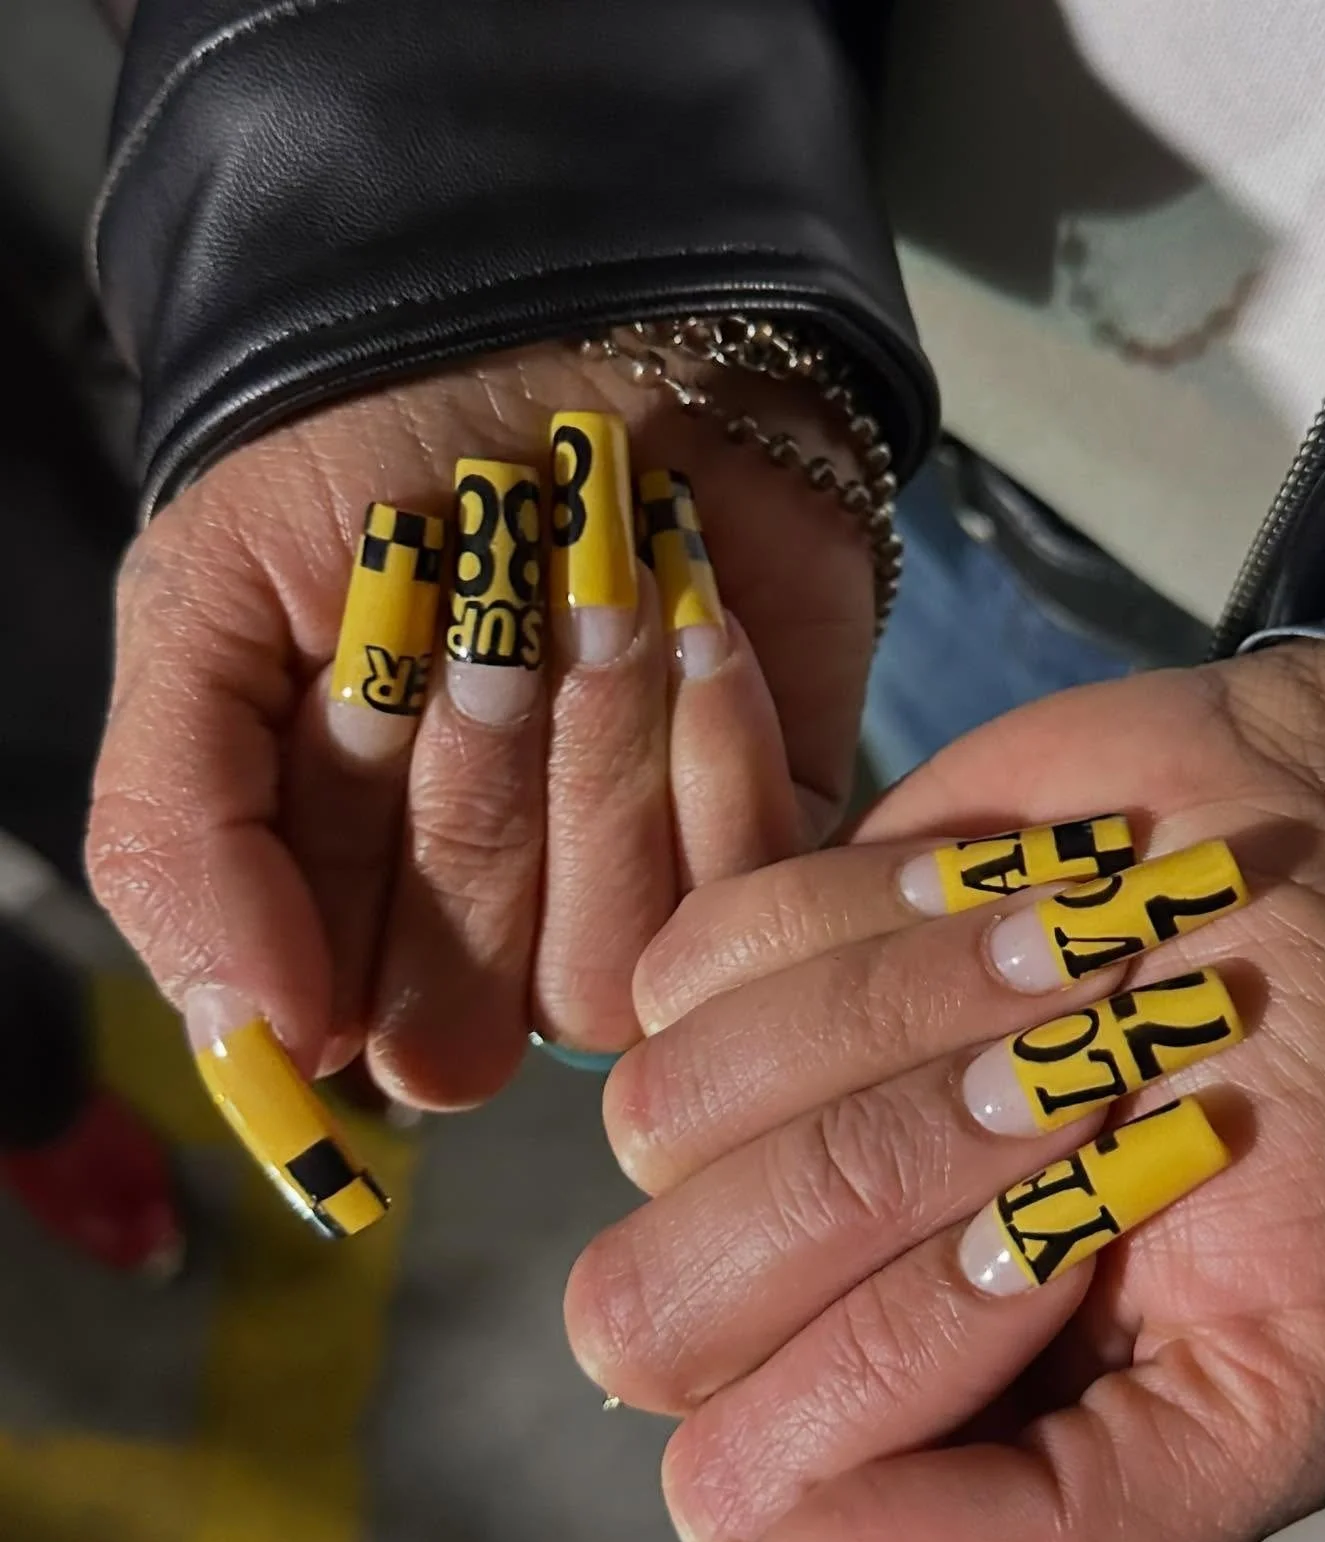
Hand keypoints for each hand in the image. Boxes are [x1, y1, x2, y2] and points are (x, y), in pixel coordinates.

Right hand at [87, 344, 870, 1103]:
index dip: (340, 881)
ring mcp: (625, 909)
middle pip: (466, 1022)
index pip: (333, 1024)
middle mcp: (478, 948)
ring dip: (593, 759)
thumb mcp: (207, 609)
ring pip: (600, 979)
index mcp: (332, 908)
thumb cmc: (371, 470)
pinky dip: (712, 742)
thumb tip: (250, 1030)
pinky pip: (741, 894)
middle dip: (466, 799)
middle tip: (486, 623)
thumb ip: (175, 828)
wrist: (573, 337)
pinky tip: (698, 619)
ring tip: (599, 591)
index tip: (357, 692)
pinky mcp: (758, 847)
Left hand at [565, 642, 1324, 1541]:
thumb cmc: (1308, 1129)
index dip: (901, 1350)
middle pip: (648, 1318)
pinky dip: (855, 912)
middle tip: (1069, 1080)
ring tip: (1059, 971)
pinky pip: (683, 966)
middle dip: (883, 1174)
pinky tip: (985, 903)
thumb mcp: (1286, 1384)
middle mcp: (774, 1311)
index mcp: (890, 1446)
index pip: (738, 1478)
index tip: (1082, 1227)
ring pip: (658, 1122)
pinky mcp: (712, 978)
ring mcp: (724, 1136)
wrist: (1297, 876)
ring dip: (894, 1019)